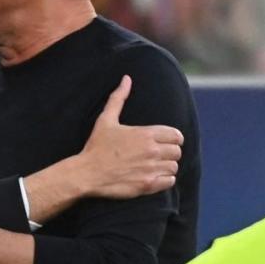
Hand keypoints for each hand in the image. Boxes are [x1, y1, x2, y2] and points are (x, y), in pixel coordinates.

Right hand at [77, 75, 183, 197]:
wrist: (87, 173)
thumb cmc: (96, 146)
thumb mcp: (106, 119)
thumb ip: (118, 98)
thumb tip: (126, 79)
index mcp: (145, 134)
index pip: (176, 135)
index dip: (172, 138)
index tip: (163, 141)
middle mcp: (151, 151)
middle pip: (177, 151)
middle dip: (169, 152)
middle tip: (157, 154)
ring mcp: (151, 169)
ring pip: (174, 166)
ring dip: (166, 166)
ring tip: (154, 165)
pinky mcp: (148, 184)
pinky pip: (170, 181)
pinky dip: (164, 179)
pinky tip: (153, 175)